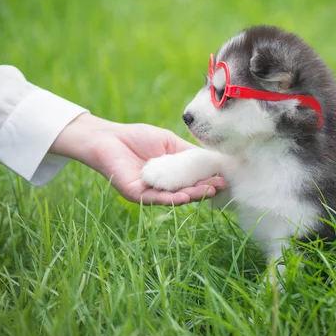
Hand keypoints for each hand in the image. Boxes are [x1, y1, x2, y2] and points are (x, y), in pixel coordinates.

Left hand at [50, 113, 226, 204]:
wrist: (109, 137)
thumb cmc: (139, 138)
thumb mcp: (170, 143)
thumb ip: (189, 153)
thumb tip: (214, 159)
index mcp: (173, 175)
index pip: (195, 180)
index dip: (210, 179)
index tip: (225, 177)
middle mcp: (164, 188)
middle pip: (188, 191)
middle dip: (205, 188)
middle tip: (221, 185)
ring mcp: (151, 193)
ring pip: (175, 198)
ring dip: (193, 195)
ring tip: (209, 191)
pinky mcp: (137, 194)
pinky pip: (157, 199)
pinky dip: (172, 198)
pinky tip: (186, 196)